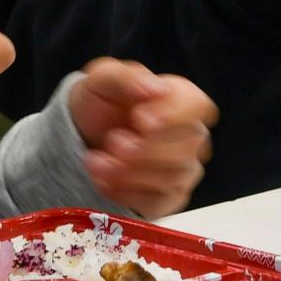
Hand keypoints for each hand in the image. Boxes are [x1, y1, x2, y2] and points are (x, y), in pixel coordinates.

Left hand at [68, 59, 217, 217]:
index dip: (174, 114)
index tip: (139, 119)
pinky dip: (126, 194)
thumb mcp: (103, 78)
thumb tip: (156, 89)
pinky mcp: (169, 198)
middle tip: (111, 142)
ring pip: (173, 177)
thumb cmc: (100, 100)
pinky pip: (158, 203)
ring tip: (96, 161)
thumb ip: (127, 77)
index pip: (199, 106)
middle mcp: (191, 134)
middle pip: (187, 146)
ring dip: (130, 173)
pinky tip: (103, 180)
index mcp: (181, 98)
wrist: (82, 134)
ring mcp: (184, 169)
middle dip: (144, 148)